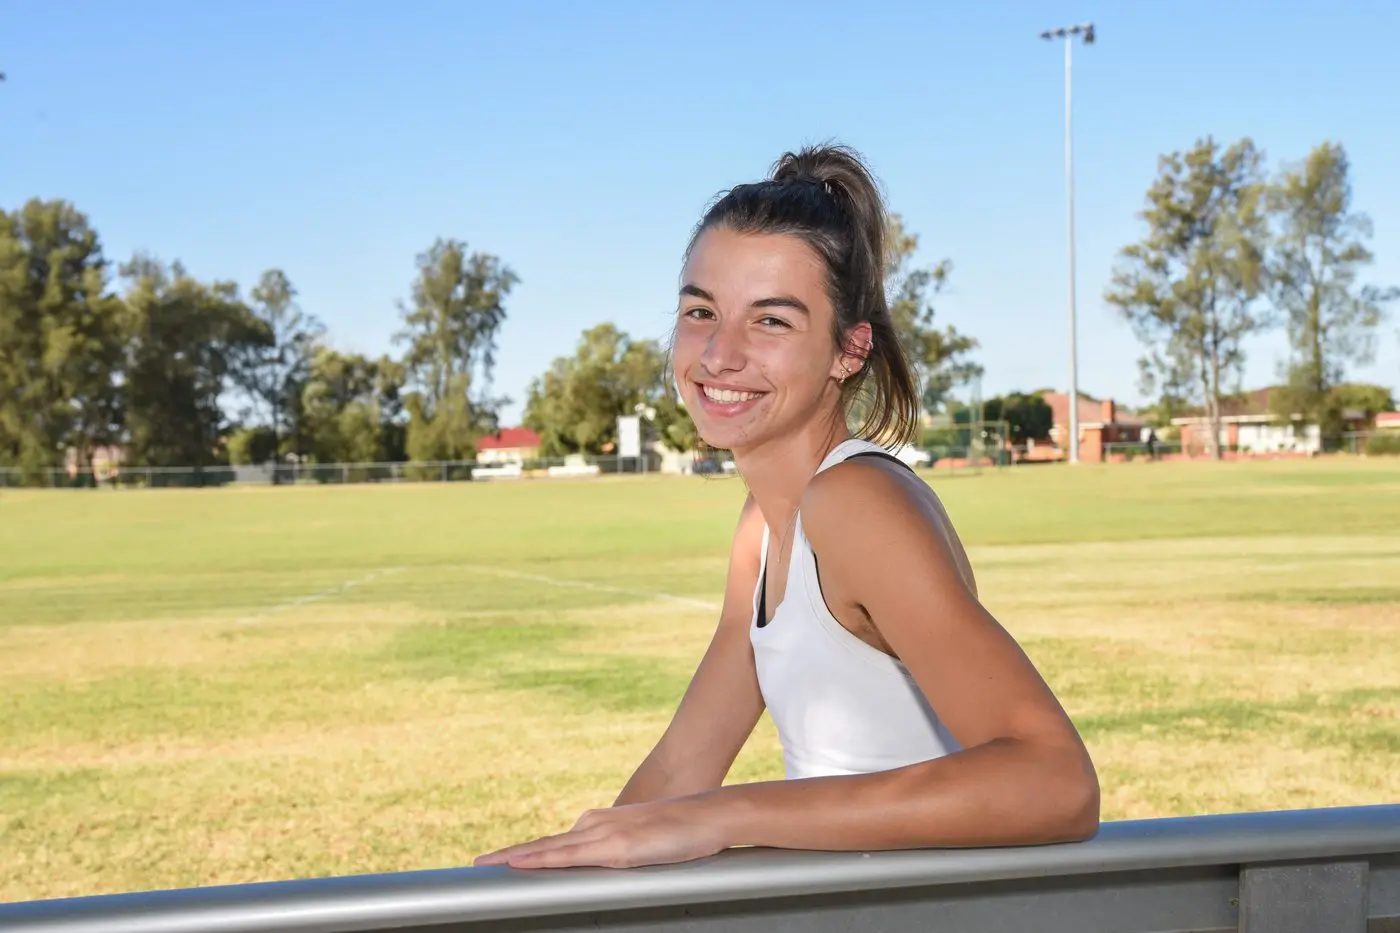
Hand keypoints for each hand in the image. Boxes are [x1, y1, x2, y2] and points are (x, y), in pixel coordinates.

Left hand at [472, 797, 730, 869]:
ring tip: (482, 866)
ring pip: (548, 849)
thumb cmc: (682, 833)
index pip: (552, 843)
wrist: (710, 815)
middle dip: (507, 857)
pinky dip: (541, 860)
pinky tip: (521, 864)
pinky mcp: (615, 847)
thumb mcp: (643, 845)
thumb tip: (609, 868)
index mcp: (598, 825)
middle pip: (541, 844)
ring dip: (514, 858)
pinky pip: (570, 857)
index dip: (522, 854)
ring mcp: (602, 834)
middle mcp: (594, 825)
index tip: (494, 862)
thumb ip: (620, 854)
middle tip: (473, 865)